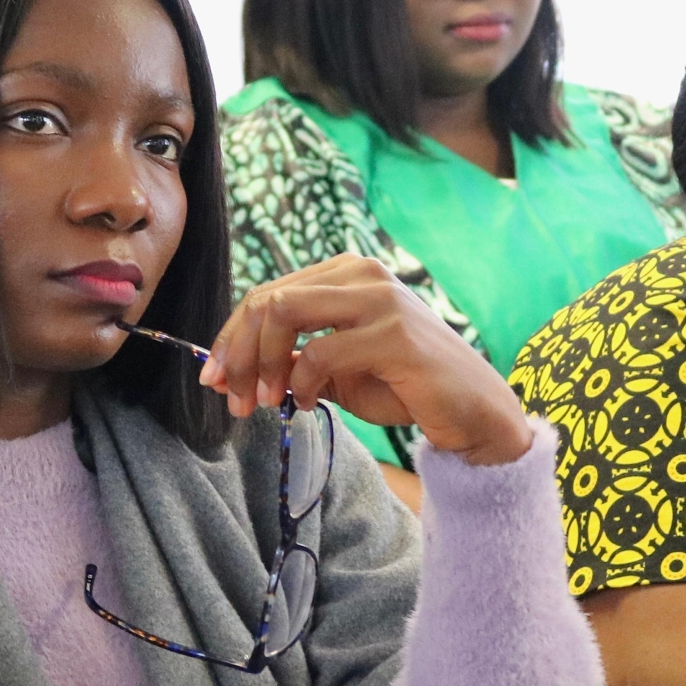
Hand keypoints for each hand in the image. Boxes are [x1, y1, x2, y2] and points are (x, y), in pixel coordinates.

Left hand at [204, 256, 533, 465]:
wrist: (472, 412)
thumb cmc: (407, 387)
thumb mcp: (337, 373)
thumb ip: (293, 362)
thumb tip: (233, 370)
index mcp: (347, 273)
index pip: (268, 294)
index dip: (232, 337)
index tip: (214, 379)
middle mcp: (363, 274)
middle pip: (268, 299)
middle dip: (237, 351)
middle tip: (230, 397)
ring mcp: (380, 300)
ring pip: (285, 312)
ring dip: (260, 362)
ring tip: (263, 400)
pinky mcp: (394, 334)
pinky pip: (321, 352)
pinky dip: (302, 382)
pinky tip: (307, 404)